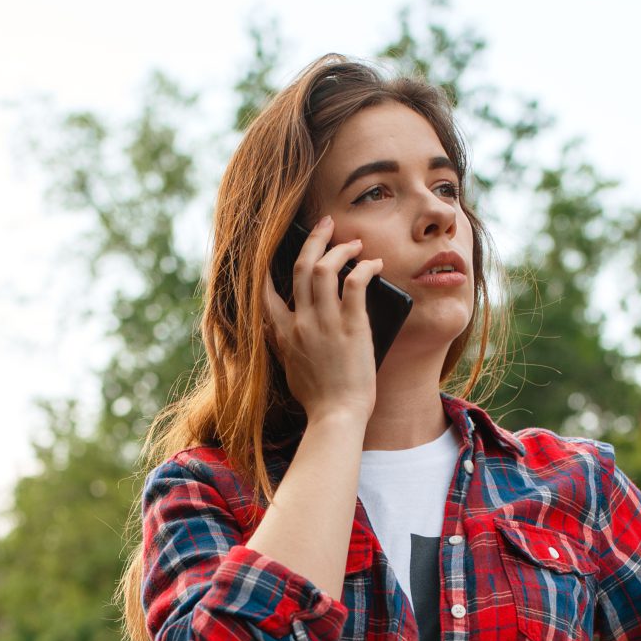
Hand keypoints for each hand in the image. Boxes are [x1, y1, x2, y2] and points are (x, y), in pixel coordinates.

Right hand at [263, 215, 382, 426]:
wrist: (337, 416)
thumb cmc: (318, 399)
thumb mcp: (289, 369)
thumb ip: (281, 344)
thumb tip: (276, 328)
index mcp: (283, 333)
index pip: (266, 289)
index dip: (270, 262)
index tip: (278, 244)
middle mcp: (301, 322)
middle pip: (300, 267)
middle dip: (314, 239)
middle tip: (326, 224)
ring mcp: (325, 323)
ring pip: (325, 268)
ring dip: (340, 249)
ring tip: (354, 243)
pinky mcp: (352, 327)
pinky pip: (355, 284)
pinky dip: (364, 267)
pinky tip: (373, 263)